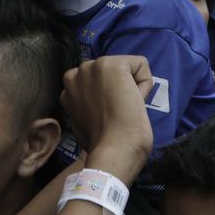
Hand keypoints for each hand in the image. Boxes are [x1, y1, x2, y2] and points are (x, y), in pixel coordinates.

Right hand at [60, 55, 155, 183]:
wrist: (113, 150)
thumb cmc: (101, 145)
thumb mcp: (84, 122)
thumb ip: (87, 106)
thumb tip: (100, 105)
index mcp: (69, 89)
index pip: (98, 82)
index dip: (108, 99)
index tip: (107, 117)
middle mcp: (76, 73)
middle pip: (110, 72)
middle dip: (117, 89)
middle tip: (117, 113)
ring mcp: (92, 67)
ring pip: (126, 68)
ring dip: (131, 86)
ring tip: (124, 108)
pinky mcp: (112, 64)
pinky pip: (140, 64)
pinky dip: (145, 83)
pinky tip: (135, 101)